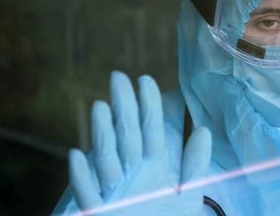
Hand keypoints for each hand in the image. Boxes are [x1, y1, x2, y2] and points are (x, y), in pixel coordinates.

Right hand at [68, 71, 211, 214]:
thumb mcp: (187, 196)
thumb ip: (194, 164)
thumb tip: (204, 130)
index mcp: (153, 169)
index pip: (151, 131)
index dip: (149, 106)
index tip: (146, 79)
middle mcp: (132, 176)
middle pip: (126, 136)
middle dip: (123, 108)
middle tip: (118, 77)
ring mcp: (114, 193)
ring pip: (106, 159)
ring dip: (102, 134)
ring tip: (100, 106)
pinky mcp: (100, 212)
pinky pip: (89, 195)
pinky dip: (83, 177)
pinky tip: (76, 155)